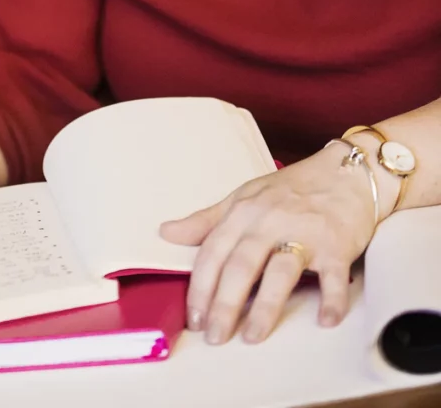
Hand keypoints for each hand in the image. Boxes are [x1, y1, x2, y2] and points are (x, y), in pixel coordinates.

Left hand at [160, 145, 377, 344]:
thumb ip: (206, 220)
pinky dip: (331, 299)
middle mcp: (270, 222)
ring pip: (280, 272)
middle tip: (215, 337)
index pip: (213, 252)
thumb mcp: (243, 198)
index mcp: (243, 212)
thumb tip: (166, 233)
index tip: (193, 317)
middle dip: (225, 304)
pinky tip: (324, 321)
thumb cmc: (291, 190)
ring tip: (252, 337)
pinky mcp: (336, 245)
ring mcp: (304, 233)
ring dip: (265, 307)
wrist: (345, 174)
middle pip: (241, 266)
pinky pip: (333, 276)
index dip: (200, 287)